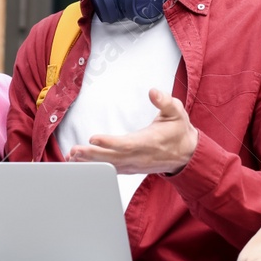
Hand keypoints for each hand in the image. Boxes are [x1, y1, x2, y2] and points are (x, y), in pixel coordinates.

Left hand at [66, 88, 200, 173]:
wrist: (186, 154)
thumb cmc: (179, 131)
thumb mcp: (177, 112)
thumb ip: (165, 101)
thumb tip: (153, 91)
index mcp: (149, 142)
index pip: (126, 144)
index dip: (109, 143)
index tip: (94, 138)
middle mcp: (139, 156)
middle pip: (113, 158)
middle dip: (93, 155)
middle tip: (75, 150)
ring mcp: (135, 164)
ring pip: (110, 165)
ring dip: (90, 162)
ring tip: (73, 156)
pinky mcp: (131, 168)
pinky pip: (112, 169)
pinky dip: (96, 168)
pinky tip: (82, 163)